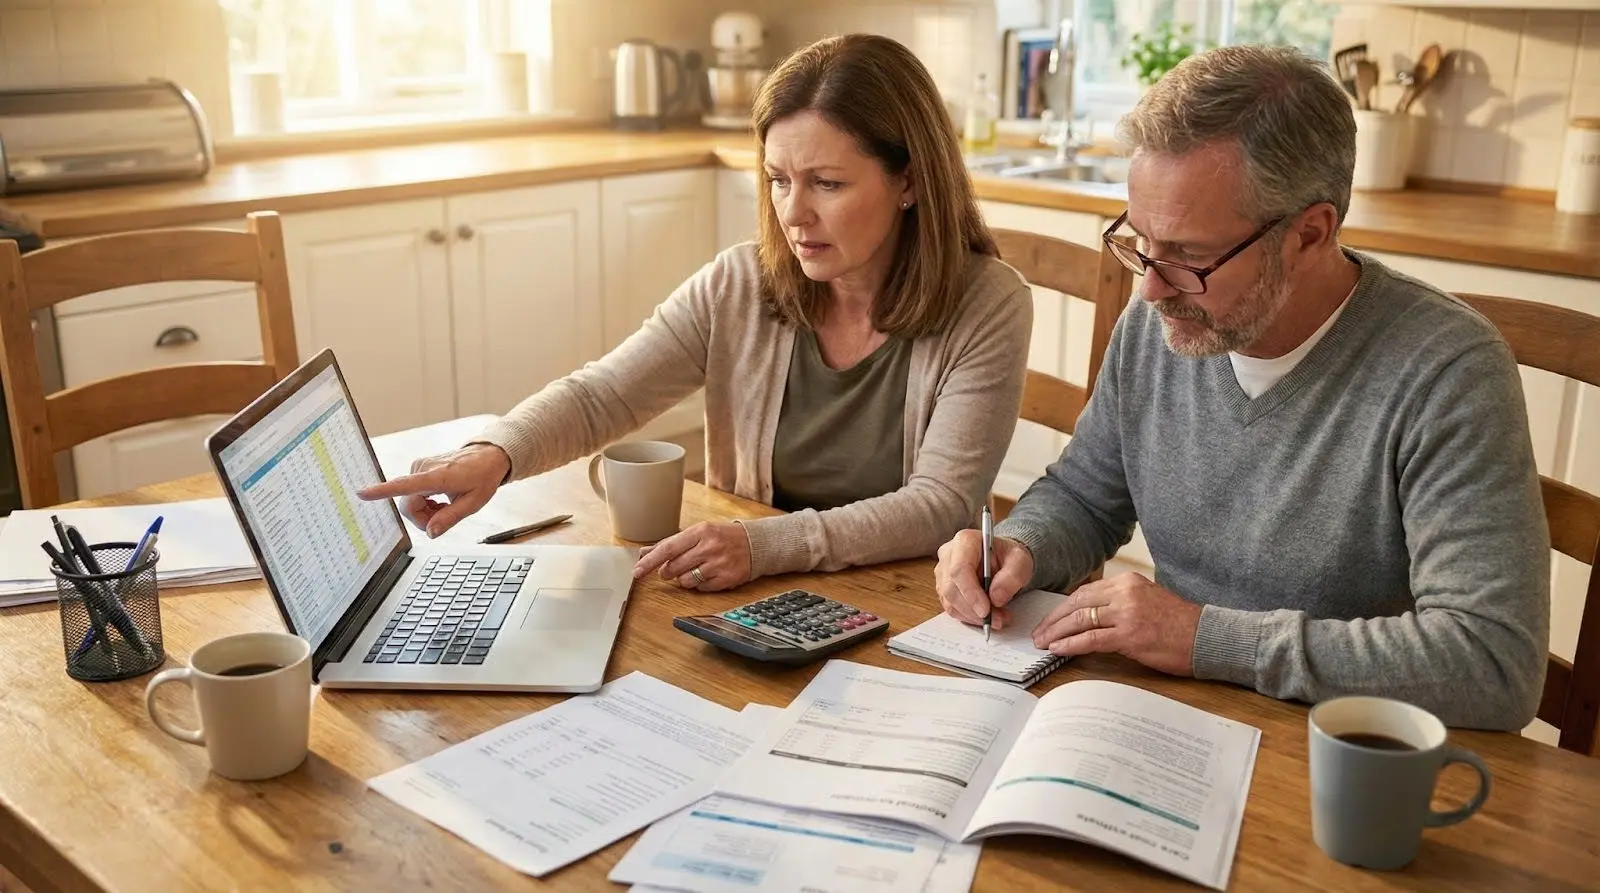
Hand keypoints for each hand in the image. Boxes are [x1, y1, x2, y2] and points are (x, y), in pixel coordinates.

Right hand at [356, 443, 510, 537]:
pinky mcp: (418, 469)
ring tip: (446, 505)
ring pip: (410, 502)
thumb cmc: (482, 477)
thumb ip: (450, 519)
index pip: (404, 486)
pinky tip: (440, 499)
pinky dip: (425, 502)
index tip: (362, 493)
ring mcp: (419, 467)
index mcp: (437, 477)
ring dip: (426, 511)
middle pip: (408, 506)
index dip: (381, 491)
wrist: (487, 457)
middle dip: (423, 519)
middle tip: (445, 517)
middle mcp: (422, 469)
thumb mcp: (473, 503)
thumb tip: (430, 533)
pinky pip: (413, 494)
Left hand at [632, 521, 751, 590]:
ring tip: (694, 569)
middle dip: (667, 572)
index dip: (650, 561)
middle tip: (671, 569)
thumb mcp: (698, 533)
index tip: (637, 571)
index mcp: (700, 532)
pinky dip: (699, 584)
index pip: (668, 548)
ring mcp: (719, 564)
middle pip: (674, 567)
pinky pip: (701, 588)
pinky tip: (708, 574)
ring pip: (686, 581)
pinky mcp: (727, 579)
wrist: (755, 544)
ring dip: (684, 579)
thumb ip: (671, 543)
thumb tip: (644, 552)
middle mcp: (709, 547)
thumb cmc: (722, 537)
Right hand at [933, 529, 1033, 630]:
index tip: (986, 610)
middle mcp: (949, 554)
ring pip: (949, 601)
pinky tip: (985, 616)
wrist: (1003, 560)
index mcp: (965, 540)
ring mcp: (943, 571)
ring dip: (972, 616)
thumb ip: (1012, 577)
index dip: (971, 593)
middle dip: (973, 609)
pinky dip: (968, 617)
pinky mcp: (943, 587)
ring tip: (997, 618)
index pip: (959, 569)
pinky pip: (951, 608)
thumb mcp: (1020, 562)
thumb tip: (996, 598)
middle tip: (997, 619)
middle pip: (951, 588)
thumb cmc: (1009, 557)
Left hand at [1031, 572, 1201, 675]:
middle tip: (1039, 633)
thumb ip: (1120, 604)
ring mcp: (1127, 613)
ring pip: (1080, 619)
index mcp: (1128, 582)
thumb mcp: (1147, 601)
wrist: (1207, 637)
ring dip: (1057, 632)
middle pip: (1077, 603)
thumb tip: (1089, 617)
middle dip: (1054, 619)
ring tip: (1043, 643)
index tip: (1050, 619)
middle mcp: (1125, 593)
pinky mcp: (1130, 635)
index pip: (1085, 592)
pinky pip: (1091, 639)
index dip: (1063, 607)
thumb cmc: (1180, 625)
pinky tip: (1058, 649)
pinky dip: (1071, 644)